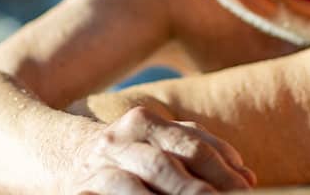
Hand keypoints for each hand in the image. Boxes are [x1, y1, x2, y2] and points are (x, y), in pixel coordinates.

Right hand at [70, 107, 255, 193]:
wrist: (60, 155)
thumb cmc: (129, 155)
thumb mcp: (163, 144)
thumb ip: (203, 153)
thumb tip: (249, 179)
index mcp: (145, 122)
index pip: (192, 145)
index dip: (223, 170)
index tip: (247, 191)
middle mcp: (119, 140)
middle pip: (165, 165)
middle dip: (197, 191)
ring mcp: (96, 168)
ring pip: (133, 187)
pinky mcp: (79, 192)